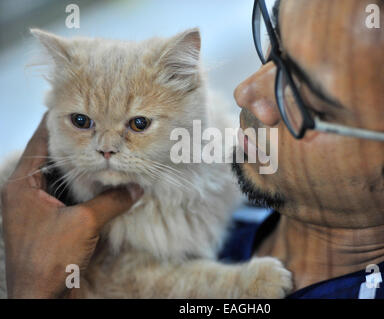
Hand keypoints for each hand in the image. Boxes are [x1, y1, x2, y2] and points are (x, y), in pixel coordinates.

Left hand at [1, 115, 142, 297]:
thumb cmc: (50, 259)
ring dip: (80, 169)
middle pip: (51, 159)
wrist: (40, 298)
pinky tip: (100, 184)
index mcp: (21, 186)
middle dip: (75, 146)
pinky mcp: (48, 223)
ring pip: (60, 179)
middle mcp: (25, 194)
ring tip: (102, 152)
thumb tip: (138, 188)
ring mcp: (36, 209)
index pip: (40, 143)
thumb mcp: (85, 223)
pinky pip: (66, 197)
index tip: (76, 107)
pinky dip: (81, 189)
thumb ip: (113, 201)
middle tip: (97, 129)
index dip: (58, 124)